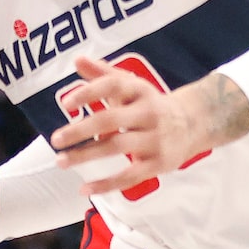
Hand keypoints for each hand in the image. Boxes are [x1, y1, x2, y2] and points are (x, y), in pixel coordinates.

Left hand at [53, 58, 248, 198]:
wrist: (193, 124)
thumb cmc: (150, 104)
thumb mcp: (131, 85)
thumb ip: (103, 73)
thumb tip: (76, 59)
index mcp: (140, 90)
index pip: (113, 86)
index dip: (90, 93)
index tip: (66, 103)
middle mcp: (148, 113)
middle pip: (111, 119)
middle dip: (81, 130)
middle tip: (56, 139)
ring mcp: (155, 139)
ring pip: (117, 147)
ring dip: (86, 155)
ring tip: (61, 162)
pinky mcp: (159, 163)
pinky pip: (130, 176)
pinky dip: (107, 184)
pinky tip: (85, 189)